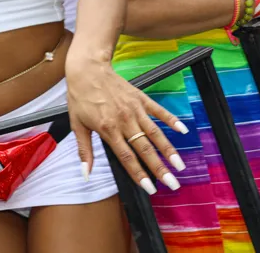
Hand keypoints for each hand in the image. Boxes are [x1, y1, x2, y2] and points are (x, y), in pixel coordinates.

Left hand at [65, 52, 187, 195]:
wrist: (87, 70)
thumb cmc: (80, 97)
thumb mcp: (77, 125)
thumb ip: (84, 151)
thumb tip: (85, 174)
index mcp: (108, 129)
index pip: (127, 157)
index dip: (139, 174)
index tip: (150, 188)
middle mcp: (124, 121)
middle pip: (145, 149)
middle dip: (159, 168)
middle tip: (173, 183)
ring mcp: (134, 109)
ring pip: (155, 133)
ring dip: (168, 150)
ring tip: (179, 165)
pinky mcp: (141, 98)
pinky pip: (158, 111)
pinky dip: (171, 120)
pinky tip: (182, 130)